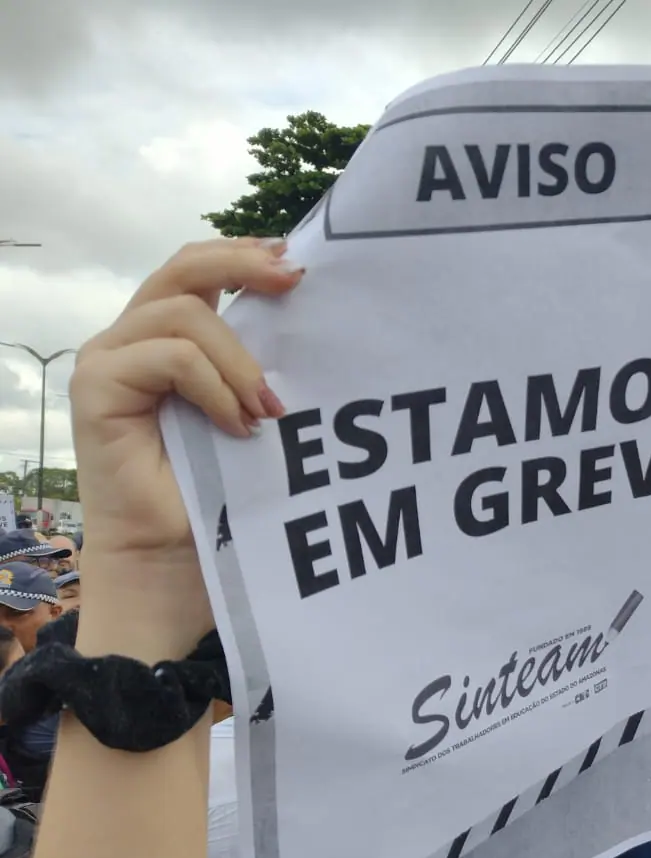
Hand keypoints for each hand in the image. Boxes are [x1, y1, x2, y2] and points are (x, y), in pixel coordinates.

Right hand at [72, 239, 300, 568]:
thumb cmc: (218, 499)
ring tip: (267, 410)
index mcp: (167, 341)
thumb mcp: (252, 416)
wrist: (173, 565)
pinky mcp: (97, 389)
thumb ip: (258, 367)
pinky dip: (214, 387)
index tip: (297, 264)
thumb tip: (311, 318)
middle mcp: (131, 341)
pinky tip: (238, 425)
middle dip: (242, 266)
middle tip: (294, 282)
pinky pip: (168, 358)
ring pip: (183, 315)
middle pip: (181, 271)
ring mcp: (109, 361)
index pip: (197, 273)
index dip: (243, 257)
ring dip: (239, 359)